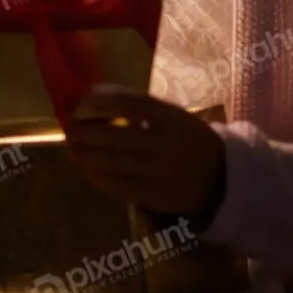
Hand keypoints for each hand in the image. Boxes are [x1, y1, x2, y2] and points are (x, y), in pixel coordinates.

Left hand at [63, 85, 226, 226]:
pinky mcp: (157, 197)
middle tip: (69, 131)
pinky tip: (89, 170)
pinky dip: (99, 177)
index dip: (97, 105)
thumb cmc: (187, 137)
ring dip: (86, 156)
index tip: (79, 107)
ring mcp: (162, 173)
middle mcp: (166, 144)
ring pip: (112, 163)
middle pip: (113, 136)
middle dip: (84, 133)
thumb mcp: (171, 114)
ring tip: (72, 151)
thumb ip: (136, 104)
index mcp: (171, 118)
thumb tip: (93, 94)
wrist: (223, 175)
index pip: (126, 104)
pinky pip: (119, 187)